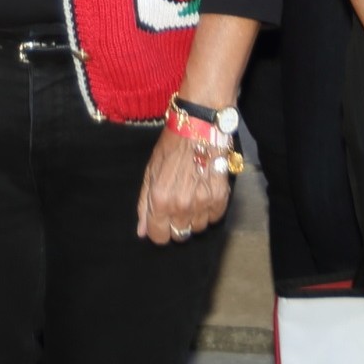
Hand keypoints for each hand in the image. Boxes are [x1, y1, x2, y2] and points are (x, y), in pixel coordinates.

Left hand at [136, 130, 235, 244]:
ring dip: (194, 217)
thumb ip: (144, 204)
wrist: (199, 127)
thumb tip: (142, 231)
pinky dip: (210, 210)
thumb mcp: (150, 172)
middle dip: (176, 223)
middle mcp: (182, 206)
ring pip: (198, 228)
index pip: (159, 236)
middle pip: (179, 235)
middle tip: (177, 205)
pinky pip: (214, 217)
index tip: (161, 222)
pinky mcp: (220, 197)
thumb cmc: (171, 146)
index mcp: (160, 200)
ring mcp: (203, 203)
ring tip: (193, 196)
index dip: (159, 231)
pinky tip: (205, 193)